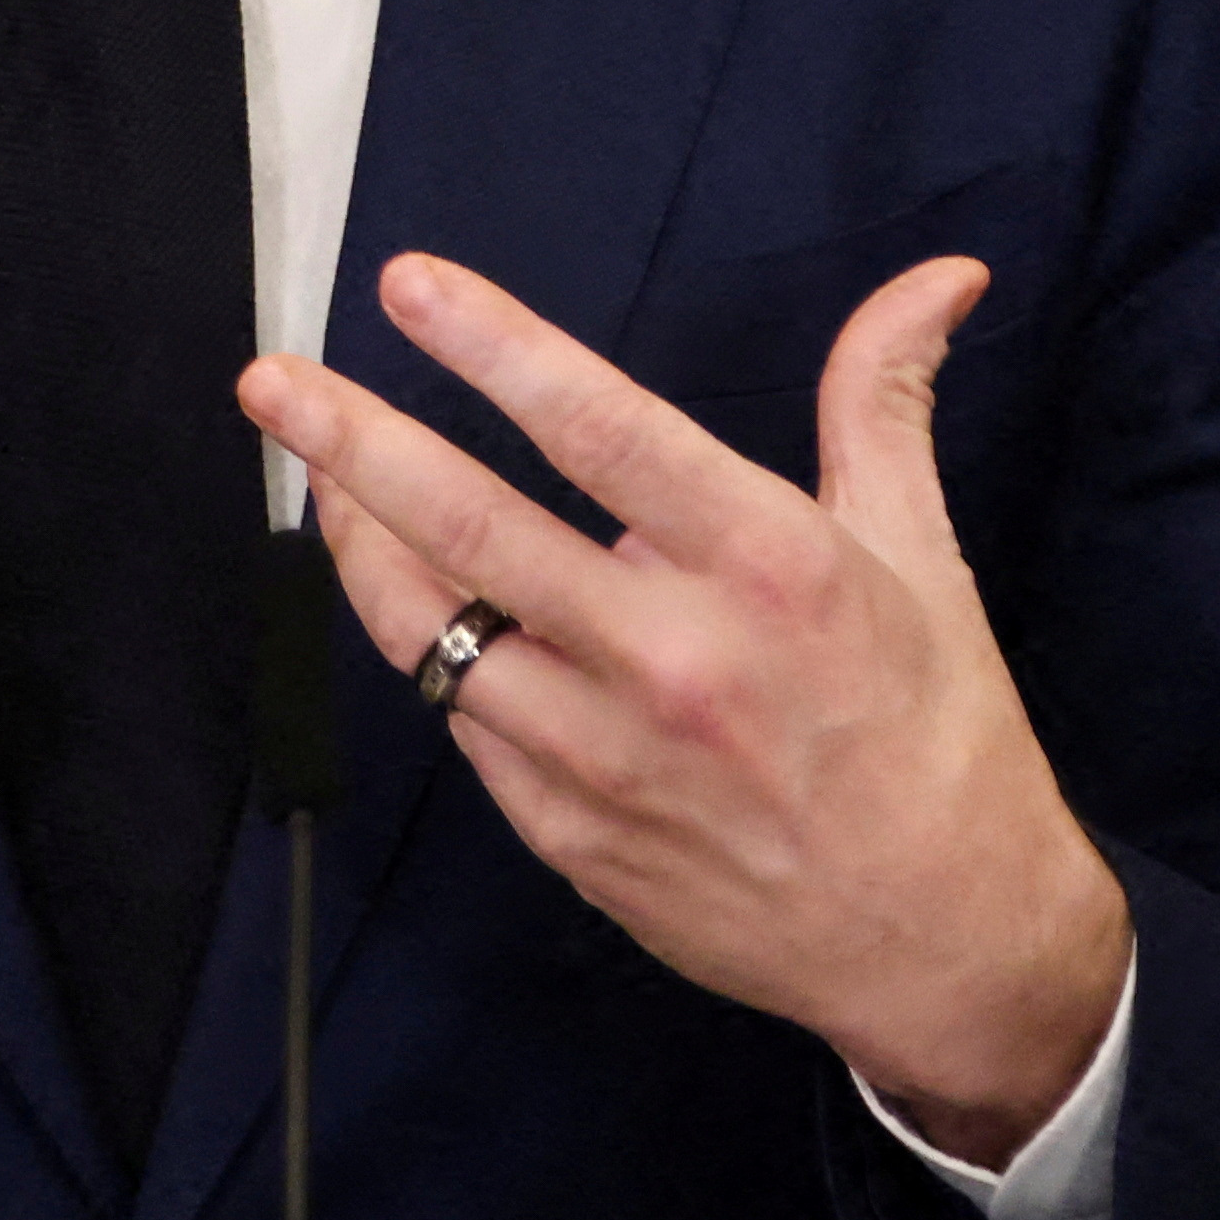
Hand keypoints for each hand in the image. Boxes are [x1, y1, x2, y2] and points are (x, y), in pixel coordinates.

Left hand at [240, 251, 1127, 1162]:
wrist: (947, 945)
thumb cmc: (938, 735)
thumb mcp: (922, 554)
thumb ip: (885, 400)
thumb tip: (941, 274)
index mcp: (771, 571)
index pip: (605, 432)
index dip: (496, 350)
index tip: (407, 288)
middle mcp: (675, 662)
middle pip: (476, 531)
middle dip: (355, 445)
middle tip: (272, 382)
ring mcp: (608, 760)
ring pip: (434, 638)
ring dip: (361, 549)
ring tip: (321, 480)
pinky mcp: (570, 836)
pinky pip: (465, 726)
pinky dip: (431, 652)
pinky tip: (411, 599)